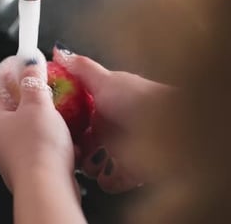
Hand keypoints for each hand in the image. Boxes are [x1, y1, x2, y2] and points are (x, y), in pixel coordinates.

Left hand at [0, 51, 74, 191]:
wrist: (48, 187)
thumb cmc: (38, 148)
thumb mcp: (37, 105)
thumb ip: (33, 80)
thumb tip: (29, 61)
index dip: (6, 68)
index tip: (22, 58)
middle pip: (9, 103)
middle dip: (26, 88)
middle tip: (42, 76)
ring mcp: (13, 151)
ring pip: (26, 121)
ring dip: (41, 109)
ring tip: (57, 101)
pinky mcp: (30, 163)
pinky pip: (38, 139)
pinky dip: (49, 129)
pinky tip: (64, 127)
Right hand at [53, 44, 171, 192]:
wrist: (176, 126)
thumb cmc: (141, 100)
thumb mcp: (105, 80)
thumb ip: (81, 68)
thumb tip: (59, 51)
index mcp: (106, 106)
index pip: (79, 116)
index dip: (65, 123)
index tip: (54, 128)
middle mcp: (113, 127)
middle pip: (85, 143)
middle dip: (76, 149)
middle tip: (70, 152)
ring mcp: (123, 150)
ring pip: (97, 164)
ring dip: (91, 167)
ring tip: (90, 166)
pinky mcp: (133, 170)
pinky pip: (115, 181)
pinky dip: (110, 180)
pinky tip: (107, 175)